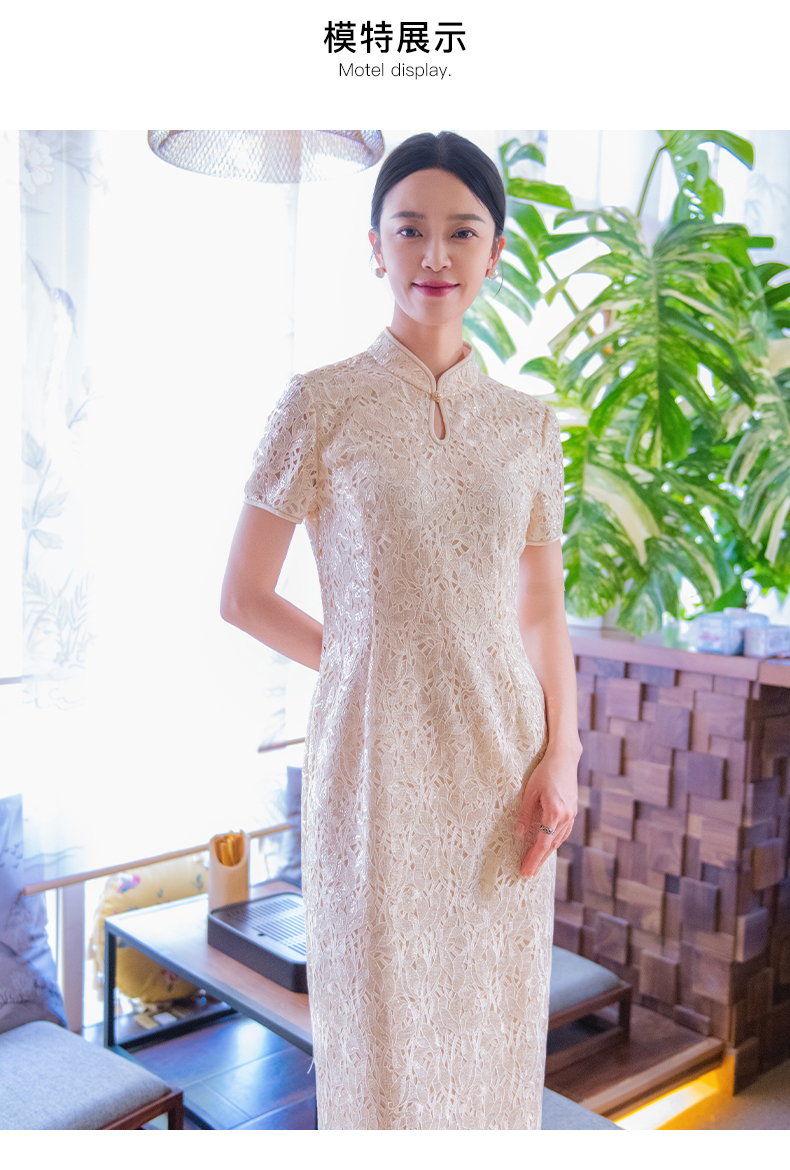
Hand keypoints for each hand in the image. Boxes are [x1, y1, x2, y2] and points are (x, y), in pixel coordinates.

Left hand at [515, 748, 577, 878]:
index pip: (543, 842)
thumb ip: (525, 814)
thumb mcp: (530, 792)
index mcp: (555, 812)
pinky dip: (554, 842)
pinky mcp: (572, 810)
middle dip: (538, 861)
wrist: (565, 758)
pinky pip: (563, 832)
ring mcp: (571, 814)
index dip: (533, 858)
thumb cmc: (544, 772)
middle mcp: (566, 816)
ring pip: (558, 840)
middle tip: (527, 874)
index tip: (525, 870)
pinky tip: (548, 846)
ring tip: (535, 864)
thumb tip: (518, 834)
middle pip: (551, 845)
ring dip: (546, 853)